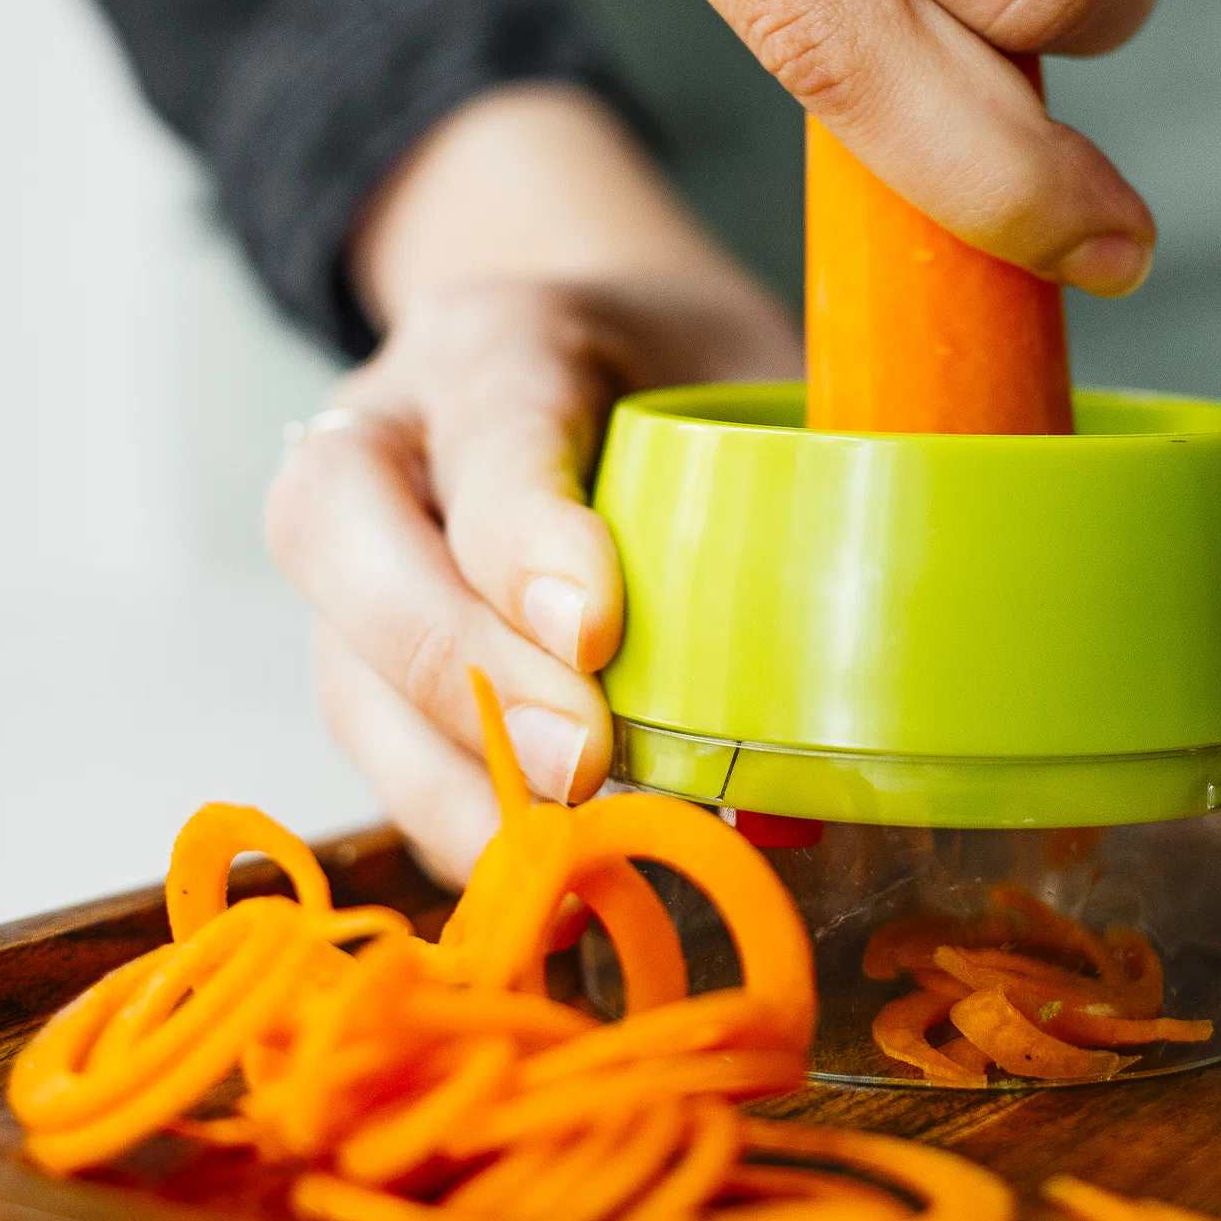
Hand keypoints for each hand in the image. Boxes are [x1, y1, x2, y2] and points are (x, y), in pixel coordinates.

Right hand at [266, 87, 799, 884]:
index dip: (525, 531)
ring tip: (564, 865)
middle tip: (584, 764)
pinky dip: (450, 822)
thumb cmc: (688, 373)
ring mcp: (347, 543)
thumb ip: (811, 483)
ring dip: (443, 777)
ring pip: (334, 655)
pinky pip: (368, 739)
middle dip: (452, 661)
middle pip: (334, 525)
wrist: (583, 349)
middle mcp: (388, 426)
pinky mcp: (349, 645)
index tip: (596, 634)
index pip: (488, 421)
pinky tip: (543, 884)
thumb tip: (886, 696)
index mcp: (497, 336)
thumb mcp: (759, 374)